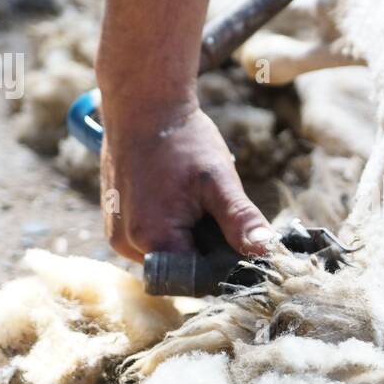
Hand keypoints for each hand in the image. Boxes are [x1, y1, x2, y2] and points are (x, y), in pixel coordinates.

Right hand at [99, 96, 272, 262]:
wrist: (142, 103)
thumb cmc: (181, 139)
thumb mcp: (219, 180)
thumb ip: (241, 220)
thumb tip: (268, 252)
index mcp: (151, 239)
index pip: (196, 280)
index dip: (220, 268)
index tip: (238, 245)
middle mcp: (125, 245)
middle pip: (180, 270)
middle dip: (204, 250)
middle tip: (216, 212)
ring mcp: (116, 235)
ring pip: (166, 256)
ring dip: (188, 239)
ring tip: (194, 201)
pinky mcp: (115, 223)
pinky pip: (150, 241)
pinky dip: (171, 229)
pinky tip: (178, 200)